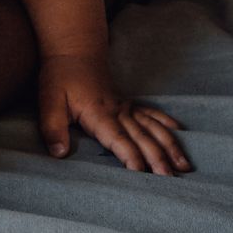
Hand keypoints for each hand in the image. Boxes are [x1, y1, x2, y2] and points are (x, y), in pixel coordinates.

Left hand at [36, 49, 188, 174]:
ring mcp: (126, 106)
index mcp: (99, 114)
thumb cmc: (60, 77)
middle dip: (158, 159)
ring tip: (184, 166)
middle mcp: (118, 111)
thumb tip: (59, 153)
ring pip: (153, 127)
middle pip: (142, 137)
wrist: (72, 51)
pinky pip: (152, 112)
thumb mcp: (48, 100)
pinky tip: (180, 132)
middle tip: (172, 181)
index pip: (119, 140)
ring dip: (169, 145)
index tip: (142, 177)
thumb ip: (52, 127)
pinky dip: (166, 123)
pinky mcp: (128, 102)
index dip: (131, 158)